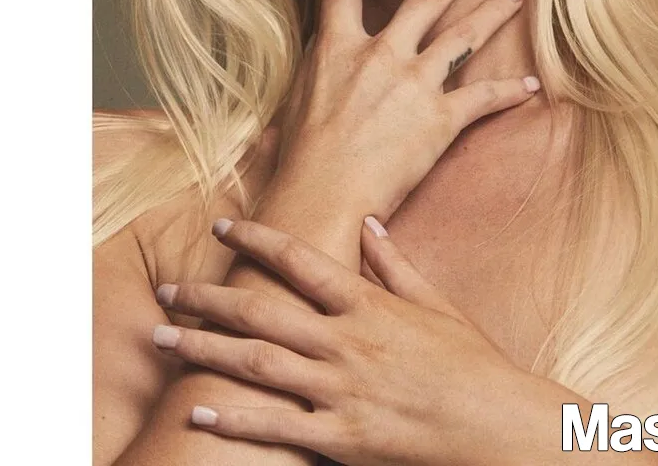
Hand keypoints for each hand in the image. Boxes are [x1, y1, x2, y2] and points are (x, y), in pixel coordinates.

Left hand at [152, 217, 540, 465]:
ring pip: (256, 364)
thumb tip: (369, 222)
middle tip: (167, 290)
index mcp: (367, 303)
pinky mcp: (340, 436)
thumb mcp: (435, 302)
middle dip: (207, 299)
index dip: (256, 238)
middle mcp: (346, 341)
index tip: (223, 226)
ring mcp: (340, 389)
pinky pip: (275, 426)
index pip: (299, 259)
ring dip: (203, 349)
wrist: (496, 423)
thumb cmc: (469, 360)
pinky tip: (197, 411)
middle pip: (261, 311)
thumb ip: (395, 263)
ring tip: (162, 341)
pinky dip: (232, 418)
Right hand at [278, 0, 539, 222]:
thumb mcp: (296, 99)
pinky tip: (532, 85)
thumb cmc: (299, 159)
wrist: (320, 199)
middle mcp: (380, 53)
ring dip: (495, 10)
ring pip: (465, 35)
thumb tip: (323, 56)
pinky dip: (510, 91)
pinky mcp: (439, 120)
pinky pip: (482, 98)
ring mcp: (413, 83)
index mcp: (337, 46)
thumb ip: (319, 68)